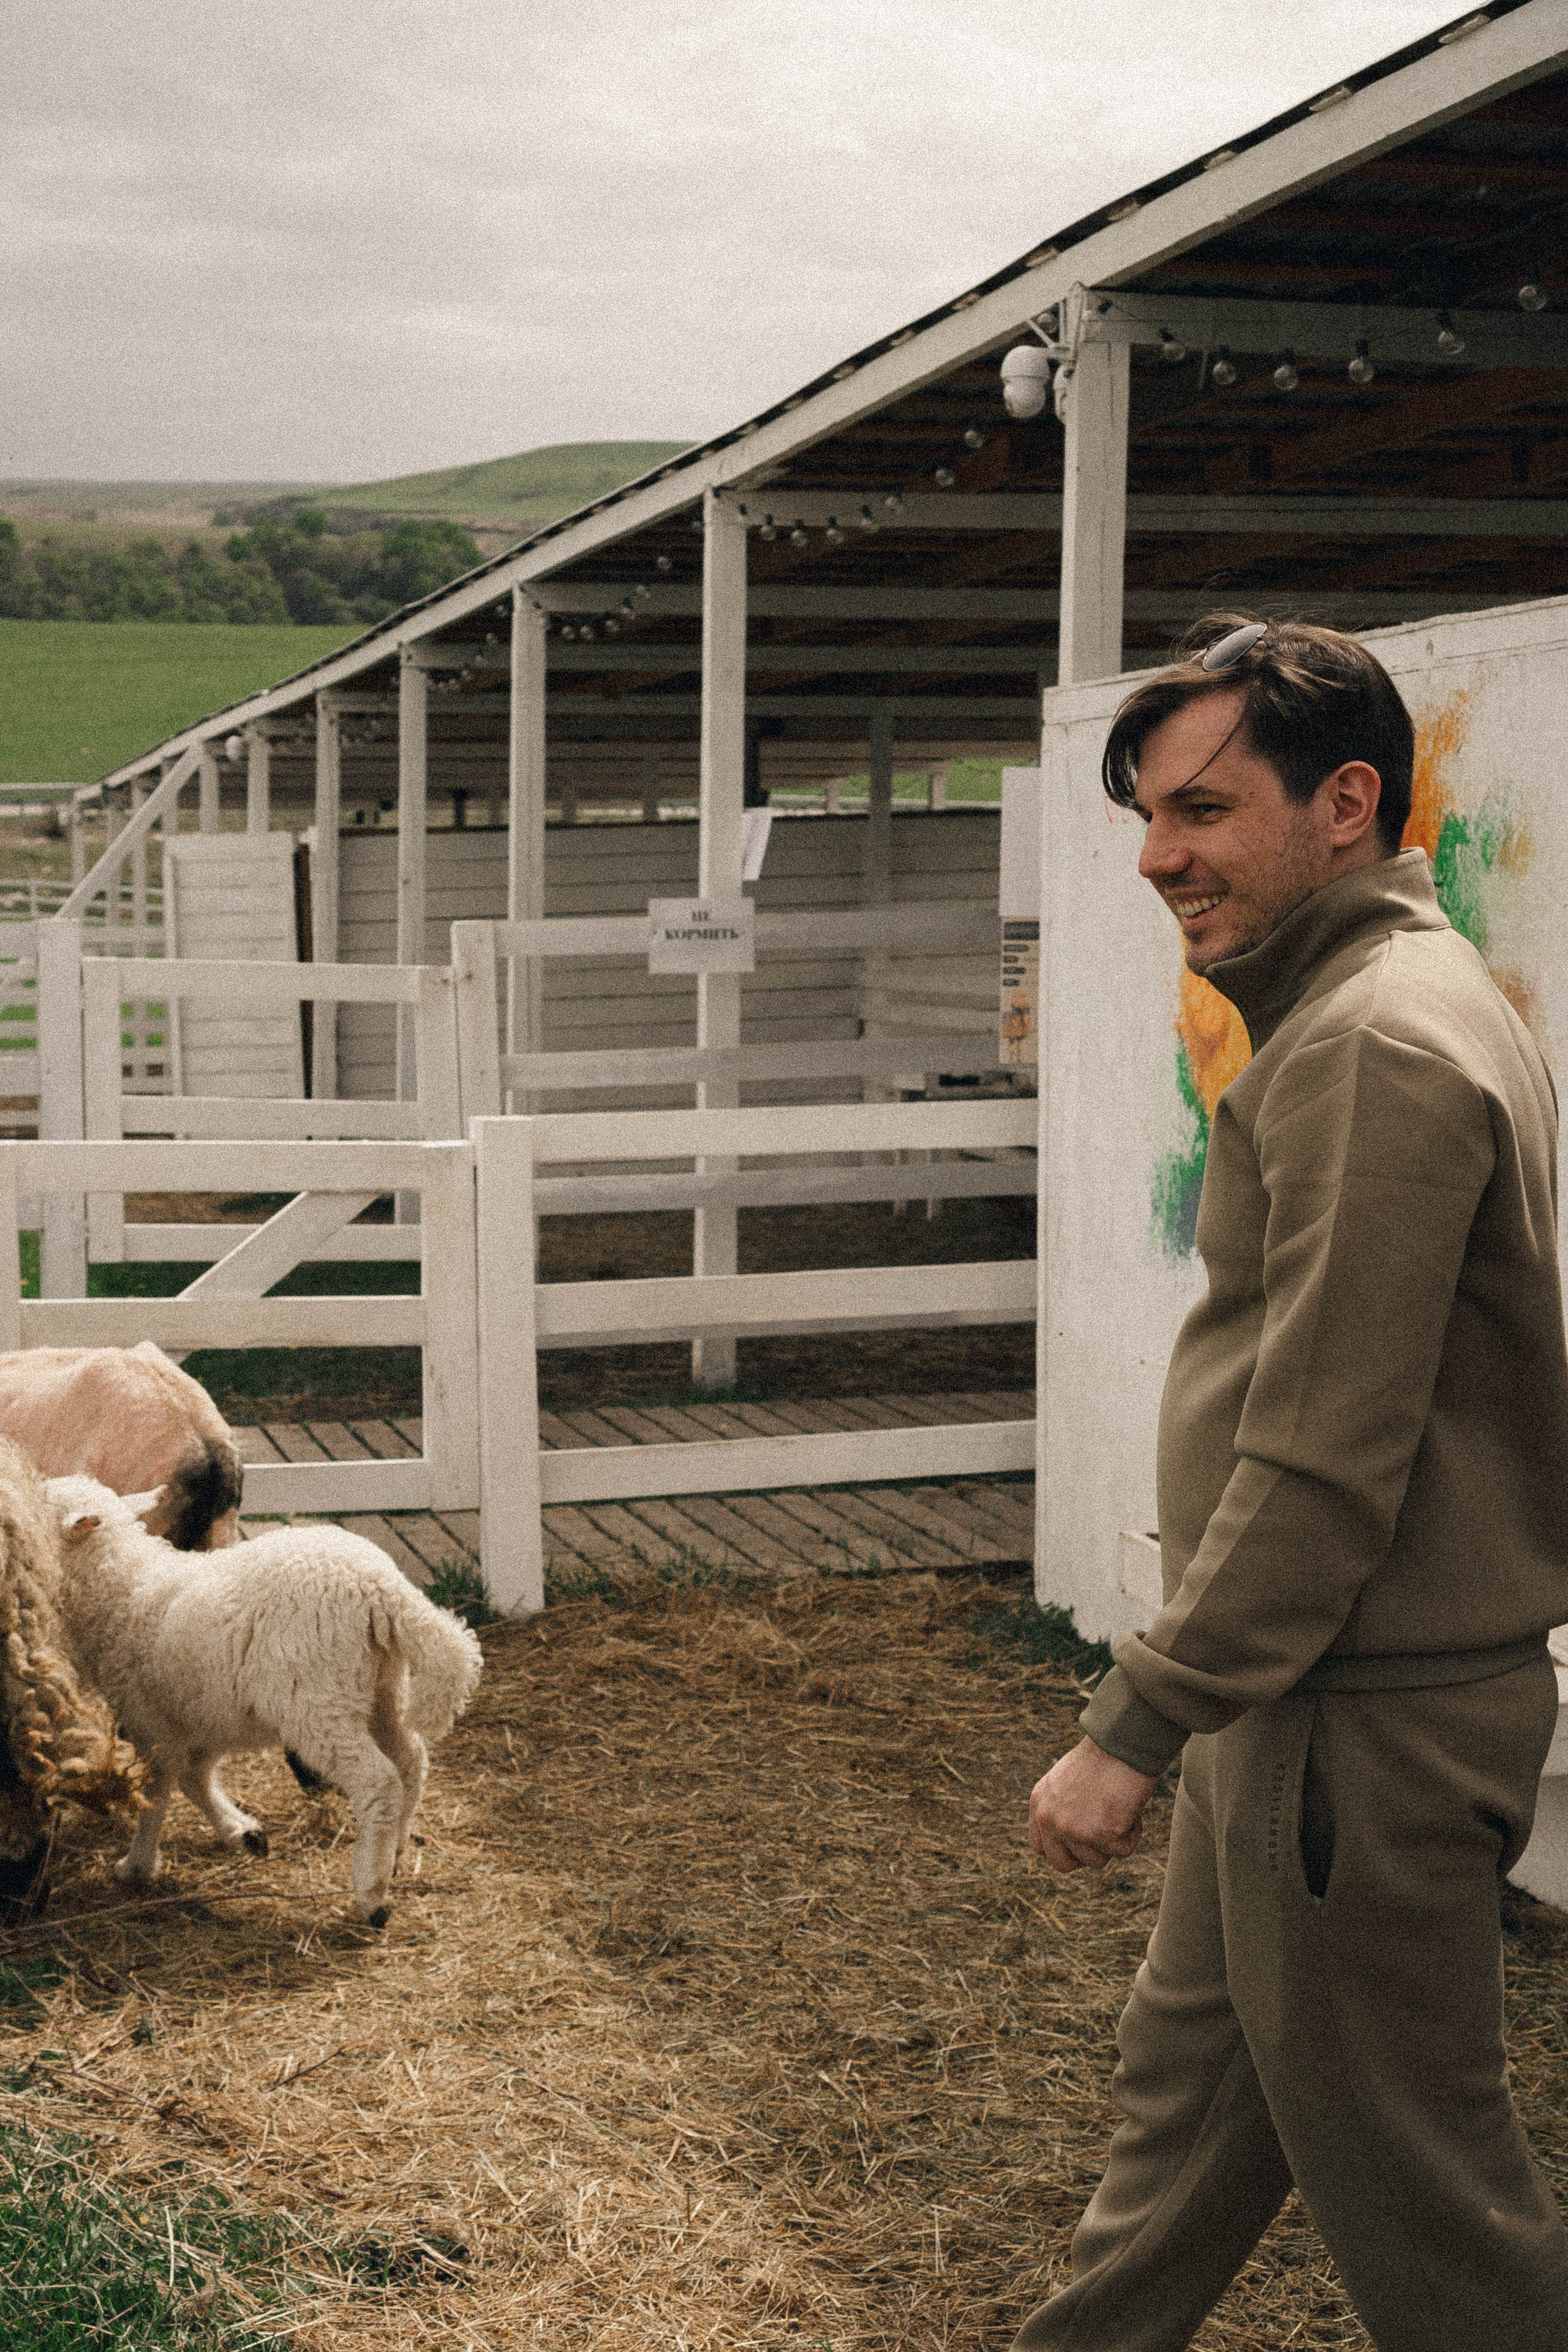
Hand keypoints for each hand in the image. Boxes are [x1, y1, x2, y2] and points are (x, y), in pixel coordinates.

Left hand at [1029, 1737, 1157, 1871]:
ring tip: (1118, 1808)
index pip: (1040, 1847)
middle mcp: (1051, 1820)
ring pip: (1097, 1860)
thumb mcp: (1064, 1781)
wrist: (1122, 1742)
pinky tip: (1130, 1807)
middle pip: (1063, 1864)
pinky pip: (1123, 1851)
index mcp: (1039, 1804)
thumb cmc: (1102, 1756)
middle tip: (1103, 1837)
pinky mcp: (1103, 1835)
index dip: (1062, 1850)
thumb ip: (1060, 1808)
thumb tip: (1071, 1837)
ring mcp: (1075, 1830)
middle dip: (1085, 1856)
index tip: (1080, 1844)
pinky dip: (1133, 1833)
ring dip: (1112, 1841)